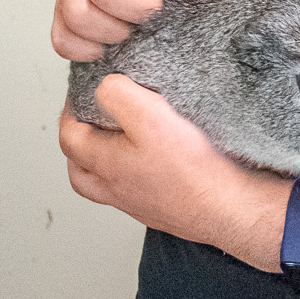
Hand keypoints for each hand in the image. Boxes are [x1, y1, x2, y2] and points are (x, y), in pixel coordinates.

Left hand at [57, 80, 284, 267]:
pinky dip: (134, 175)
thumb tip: (104, 88)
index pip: (69, 137)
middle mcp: (117, 190)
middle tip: (92, 119)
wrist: (230, 209)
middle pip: (79, 169)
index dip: (70, 110)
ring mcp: (139, 204)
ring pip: (105, 185)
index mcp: (105, 165)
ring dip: (102, 163)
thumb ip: (119, 97)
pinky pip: (136, 192)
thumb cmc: (193, 169)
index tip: (82, 92)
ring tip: (119, 141)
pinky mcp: (165, 210)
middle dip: (79, 142)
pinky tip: (155, 161)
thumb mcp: (151, 117)